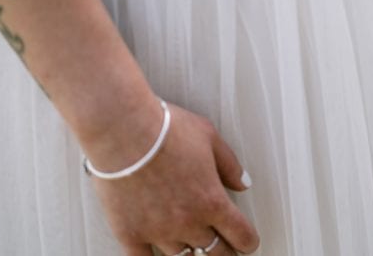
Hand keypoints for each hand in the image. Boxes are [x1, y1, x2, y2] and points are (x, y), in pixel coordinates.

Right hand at [87, 102, 259, 255]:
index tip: (247, 243)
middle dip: (224, 251)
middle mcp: (188, 222)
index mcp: (212, 201)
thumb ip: (229, 165)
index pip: (241, 236)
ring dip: (191, 252)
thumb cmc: (166, 130)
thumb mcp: (210, 138)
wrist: (124, 131)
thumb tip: (243, 182)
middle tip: (225, 248)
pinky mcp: (129, 233)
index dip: (248, 242)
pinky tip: (155, 255)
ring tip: (192, 246)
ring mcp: (158, 231)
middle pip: (215, 251)